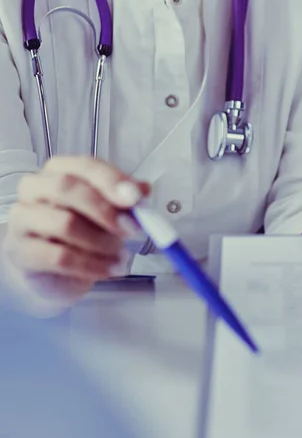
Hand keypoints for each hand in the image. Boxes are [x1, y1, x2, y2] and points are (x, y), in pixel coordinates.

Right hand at [2, 156, 149, 308]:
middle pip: (66, 188)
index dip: (112, 180)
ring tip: (122, 256)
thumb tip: (144, 189)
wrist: (58, 271)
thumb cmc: (85, 232)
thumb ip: (126, 201)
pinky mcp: (22, 252)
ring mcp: (23, 220)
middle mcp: (35, 189)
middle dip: (105, 209)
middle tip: (132, 229)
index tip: (136, 198)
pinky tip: (110, 270)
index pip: (85, 166)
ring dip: (102, 242)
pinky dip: (92, 265)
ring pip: (64, 223)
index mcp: (60, 170)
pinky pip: (59, 257)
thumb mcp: (112, 213)